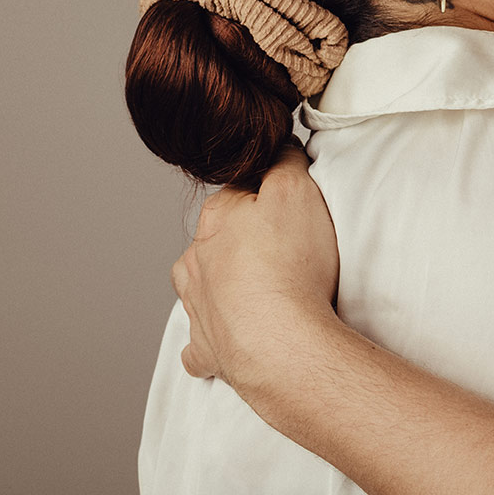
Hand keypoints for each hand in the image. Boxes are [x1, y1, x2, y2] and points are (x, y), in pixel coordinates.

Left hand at [170, 144, 340, 393]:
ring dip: (221, 285)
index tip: (290, 207)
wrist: (281, 342)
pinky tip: (231, 337)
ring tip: (258, 291)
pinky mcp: (206, 348)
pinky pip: (203, 340)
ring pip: (200, 286)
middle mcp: (196, 260)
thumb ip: (283, 161)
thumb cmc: (291, 265)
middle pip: (218, 239)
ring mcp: (197, 307)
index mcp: (216, 218)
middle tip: (284, 250)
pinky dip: (214, 337)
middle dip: (242, 240)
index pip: (240, 192)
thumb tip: (276, 146)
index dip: (267, 196)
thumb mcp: (297, 190)